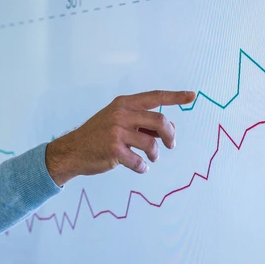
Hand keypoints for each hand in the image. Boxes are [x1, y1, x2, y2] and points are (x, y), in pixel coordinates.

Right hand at [44, 90, 196, 185]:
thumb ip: (141, 122)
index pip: (155, 97)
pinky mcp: (114, 149)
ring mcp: (116, 131)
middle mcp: (121, 114)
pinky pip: (139, 161)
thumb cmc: (98, 136)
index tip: (192, 96)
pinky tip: (138, 167)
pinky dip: (142, 167)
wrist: (72, 150)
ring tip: (150, 158)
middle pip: (160, 121)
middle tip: (171, 145)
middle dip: (170, 136)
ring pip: (152, 144)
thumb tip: (168, 130)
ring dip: (155, 154)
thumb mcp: (117, 120)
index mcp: (124, 103)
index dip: (175, 96)